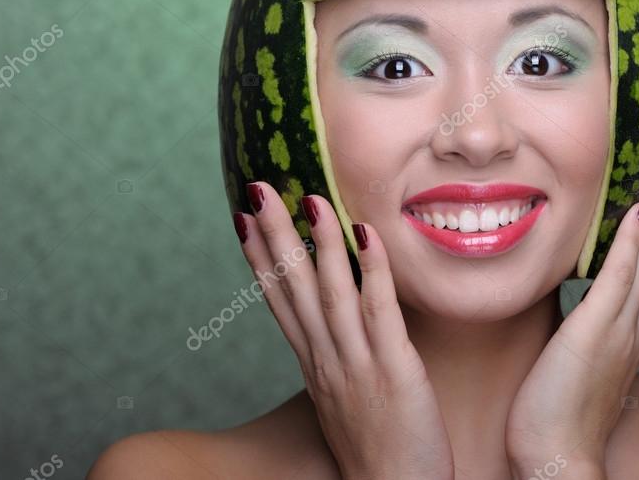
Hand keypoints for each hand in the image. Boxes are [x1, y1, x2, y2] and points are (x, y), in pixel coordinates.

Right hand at [233, 182, 454, 479]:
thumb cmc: (375, 449)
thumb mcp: (344, 397)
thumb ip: (338, 356)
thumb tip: (338, 323)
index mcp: (315, 365)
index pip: (280, 301)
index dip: (259, 257)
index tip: (244, 218)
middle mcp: (327, 360)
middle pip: (294, 288)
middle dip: (275, 237)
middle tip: (259, 189)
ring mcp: (358, 364)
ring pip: (332, 293)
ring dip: (320, 244)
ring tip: (311, 200)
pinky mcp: (394, 370)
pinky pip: (381, 312)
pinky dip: (374, 271)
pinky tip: (368, 235)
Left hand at [505, 164, 638, 471]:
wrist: (559, 460)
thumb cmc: (556, 417)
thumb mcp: (573, 362)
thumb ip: (579, 332)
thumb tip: (569, 309)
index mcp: (626, 334)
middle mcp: (632, 327)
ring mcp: (618, 328)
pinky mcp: (596, 332)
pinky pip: (618, 279)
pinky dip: (632, 243)